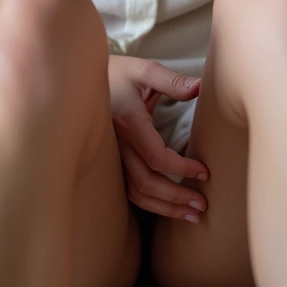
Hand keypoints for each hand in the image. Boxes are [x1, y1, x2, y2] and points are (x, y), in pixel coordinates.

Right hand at [108, 55, 208, 221]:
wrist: (81, 82)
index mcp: (129, 123)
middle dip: (176, 199)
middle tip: (202, 206)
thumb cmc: (118, 73)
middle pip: (147, 184)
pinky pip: (128, 190)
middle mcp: (118, 146)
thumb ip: (173, 82)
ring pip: (136, 193)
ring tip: (191, 215)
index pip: (157, 158)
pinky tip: (167, 207)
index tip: (204, 172)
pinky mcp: (111, 163)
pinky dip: (150, 203)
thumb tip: (200, 87)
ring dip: (164, 208)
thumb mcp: (144, 71)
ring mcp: (112, 157)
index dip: (182, 169)